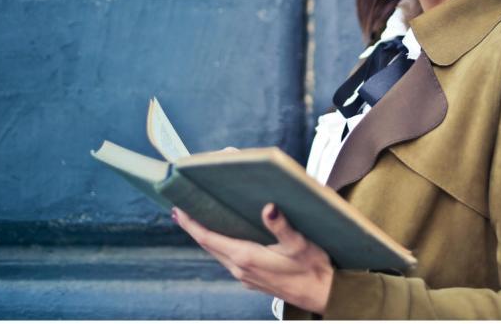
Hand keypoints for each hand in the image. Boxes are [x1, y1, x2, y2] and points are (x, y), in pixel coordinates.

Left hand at [172, 203, 334, 313]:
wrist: (322, 294)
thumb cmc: (312, 268)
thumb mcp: (299, 244)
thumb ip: (281, 226)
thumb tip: (268, 208)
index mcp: (246, 257)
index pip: (209, 239)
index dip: (191, 224)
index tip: (178, 210)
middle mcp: (240, 268)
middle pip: (209, 246)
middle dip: (195, 228)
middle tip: (183, 209)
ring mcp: (245, 276)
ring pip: (218, 254)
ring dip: (207, 237)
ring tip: (200, 220)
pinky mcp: (253, 279)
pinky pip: (229, 260)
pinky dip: (221, 246)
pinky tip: (227, 237)